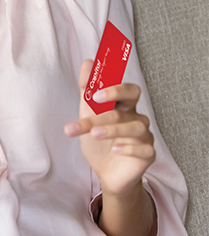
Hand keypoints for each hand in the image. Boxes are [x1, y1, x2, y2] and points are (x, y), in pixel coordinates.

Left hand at [64, 59, 155, 196]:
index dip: (113, 87)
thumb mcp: (87, 114)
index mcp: (123, 105)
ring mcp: (144, 136)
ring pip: (134, 126)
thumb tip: (87, 62)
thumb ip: (87, 90)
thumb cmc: (97, 140)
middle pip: (134, 99)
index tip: (94, 93)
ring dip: (112, 128)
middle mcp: (136, 117)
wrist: (104, 172)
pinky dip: (129, 148)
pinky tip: (115, 149)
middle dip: (114, 97)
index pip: (126, 88)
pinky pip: (144, 148)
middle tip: (95, 101)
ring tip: (94, 134)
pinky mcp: (148, 154)